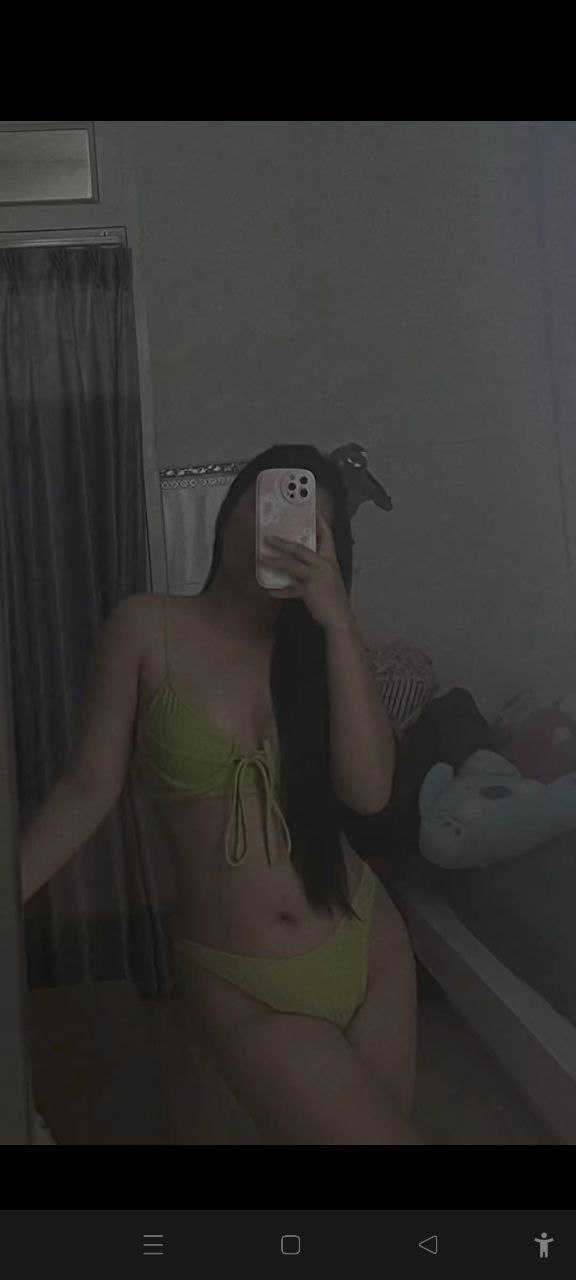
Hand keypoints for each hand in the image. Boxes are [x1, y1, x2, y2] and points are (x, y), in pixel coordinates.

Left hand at [259, 511, 353, 631]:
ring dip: (275, 559)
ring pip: (292, 564)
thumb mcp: (328, 579)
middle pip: (301, 548)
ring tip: (262, 557)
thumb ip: (316, 570)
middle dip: (283, 542)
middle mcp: (325, 564)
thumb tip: (299, 565)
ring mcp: (317, 576)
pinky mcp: (309, 589)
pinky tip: (271, 590)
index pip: (326, 535)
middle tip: (268, 536)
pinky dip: (280, 590)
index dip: (319, 521)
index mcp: (331, 560)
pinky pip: (290, 588)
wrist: (340, 618)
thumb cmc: (334, 600)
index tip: (313, 508)